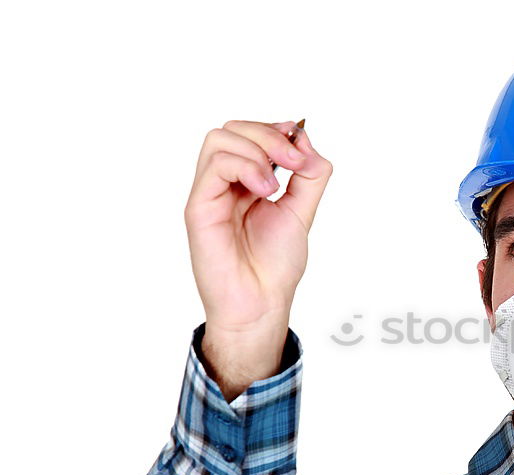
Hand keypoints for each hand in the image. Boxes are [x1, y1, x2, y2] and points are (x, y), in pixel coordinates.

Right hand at [183, 120, 331, 396]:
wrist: (261, 302)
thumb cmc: (275, 266)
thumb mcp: (303, 211)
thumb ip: (309, 176)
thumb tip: (307, 141)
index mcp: (247, 182)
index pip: (251, 133)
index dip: (276, 129)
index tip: (300, 142)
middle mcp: (225, 184)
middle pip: (233, 128)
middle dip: (269, 135)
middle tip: (295, 161)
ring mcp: (209, 193)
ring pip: (219, 139)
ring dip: (257, 151)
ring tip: (276, 185)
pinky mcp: (199, 207)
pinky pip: (214, 166)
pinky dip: (244, 167)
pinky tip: (265, 192)